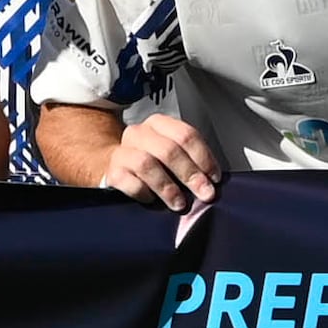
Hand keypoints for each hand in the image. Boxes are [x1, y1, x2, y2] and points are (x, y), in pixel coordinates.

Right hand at [101, 114, 225, 210]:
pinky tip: (153, 200)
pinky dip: (144, 193)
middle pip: (169, 150)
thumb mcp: (171, 154)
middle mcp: (139, 133)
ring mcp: (123, 151)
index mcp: (159, 124)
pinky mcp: (113, 172)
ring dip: (168, 187)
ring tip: (180, 203)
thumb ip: (191, 161)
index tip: (214, 178)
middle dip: (190, 174)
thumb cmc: (151, 161)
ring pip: (147, 164)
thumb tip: (212, 181)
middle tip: (204, 193)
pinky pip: (130, 183)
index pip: (186, 135)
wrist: (115, 166)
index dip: (203, 157)